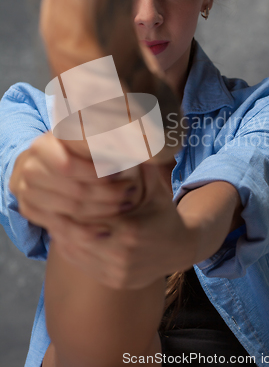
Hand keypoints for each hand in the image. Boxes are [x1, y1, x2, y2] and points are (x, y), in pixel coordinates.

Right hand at [9, 132, 143, 229]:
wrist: (40, 164)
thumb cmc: (72, 148)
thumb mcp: (84, 137)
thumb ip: (105, 138)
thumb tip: (139, 143)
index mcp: (43, 145)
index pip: (69, 165)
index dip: (96, 172)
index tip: (121, 173)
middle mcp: (31, 168)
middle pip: (75, 189)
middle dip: (108, 193)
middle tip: (131, 192)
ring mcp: (28, 192)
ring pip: (72, 209)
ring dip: (103, 210)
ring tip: (126, 204)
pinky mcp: (31, 211)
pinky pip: (62, 228)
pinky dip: (86, 232)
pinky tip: (106, 230)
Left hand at [47, 163, 198, 289]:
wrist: (180, 248)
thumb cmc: (163, 212)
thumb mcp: (155, 187)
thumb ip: (137, 166)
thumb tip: (122, 138)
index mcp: (130, 230)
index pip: (88, 217)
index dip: (70, 206)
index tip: (59, 193)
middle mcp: (122, 255)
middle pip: (77, 236)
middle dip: (61, 220)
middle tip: (49, 204)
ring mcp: (118, 272)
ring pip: (76, 253)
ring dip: (62, 235)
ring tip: (54, 216)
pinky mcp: (115, 282)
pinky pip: (83, 266)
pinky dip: (70, 250)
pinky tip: (65, 235)